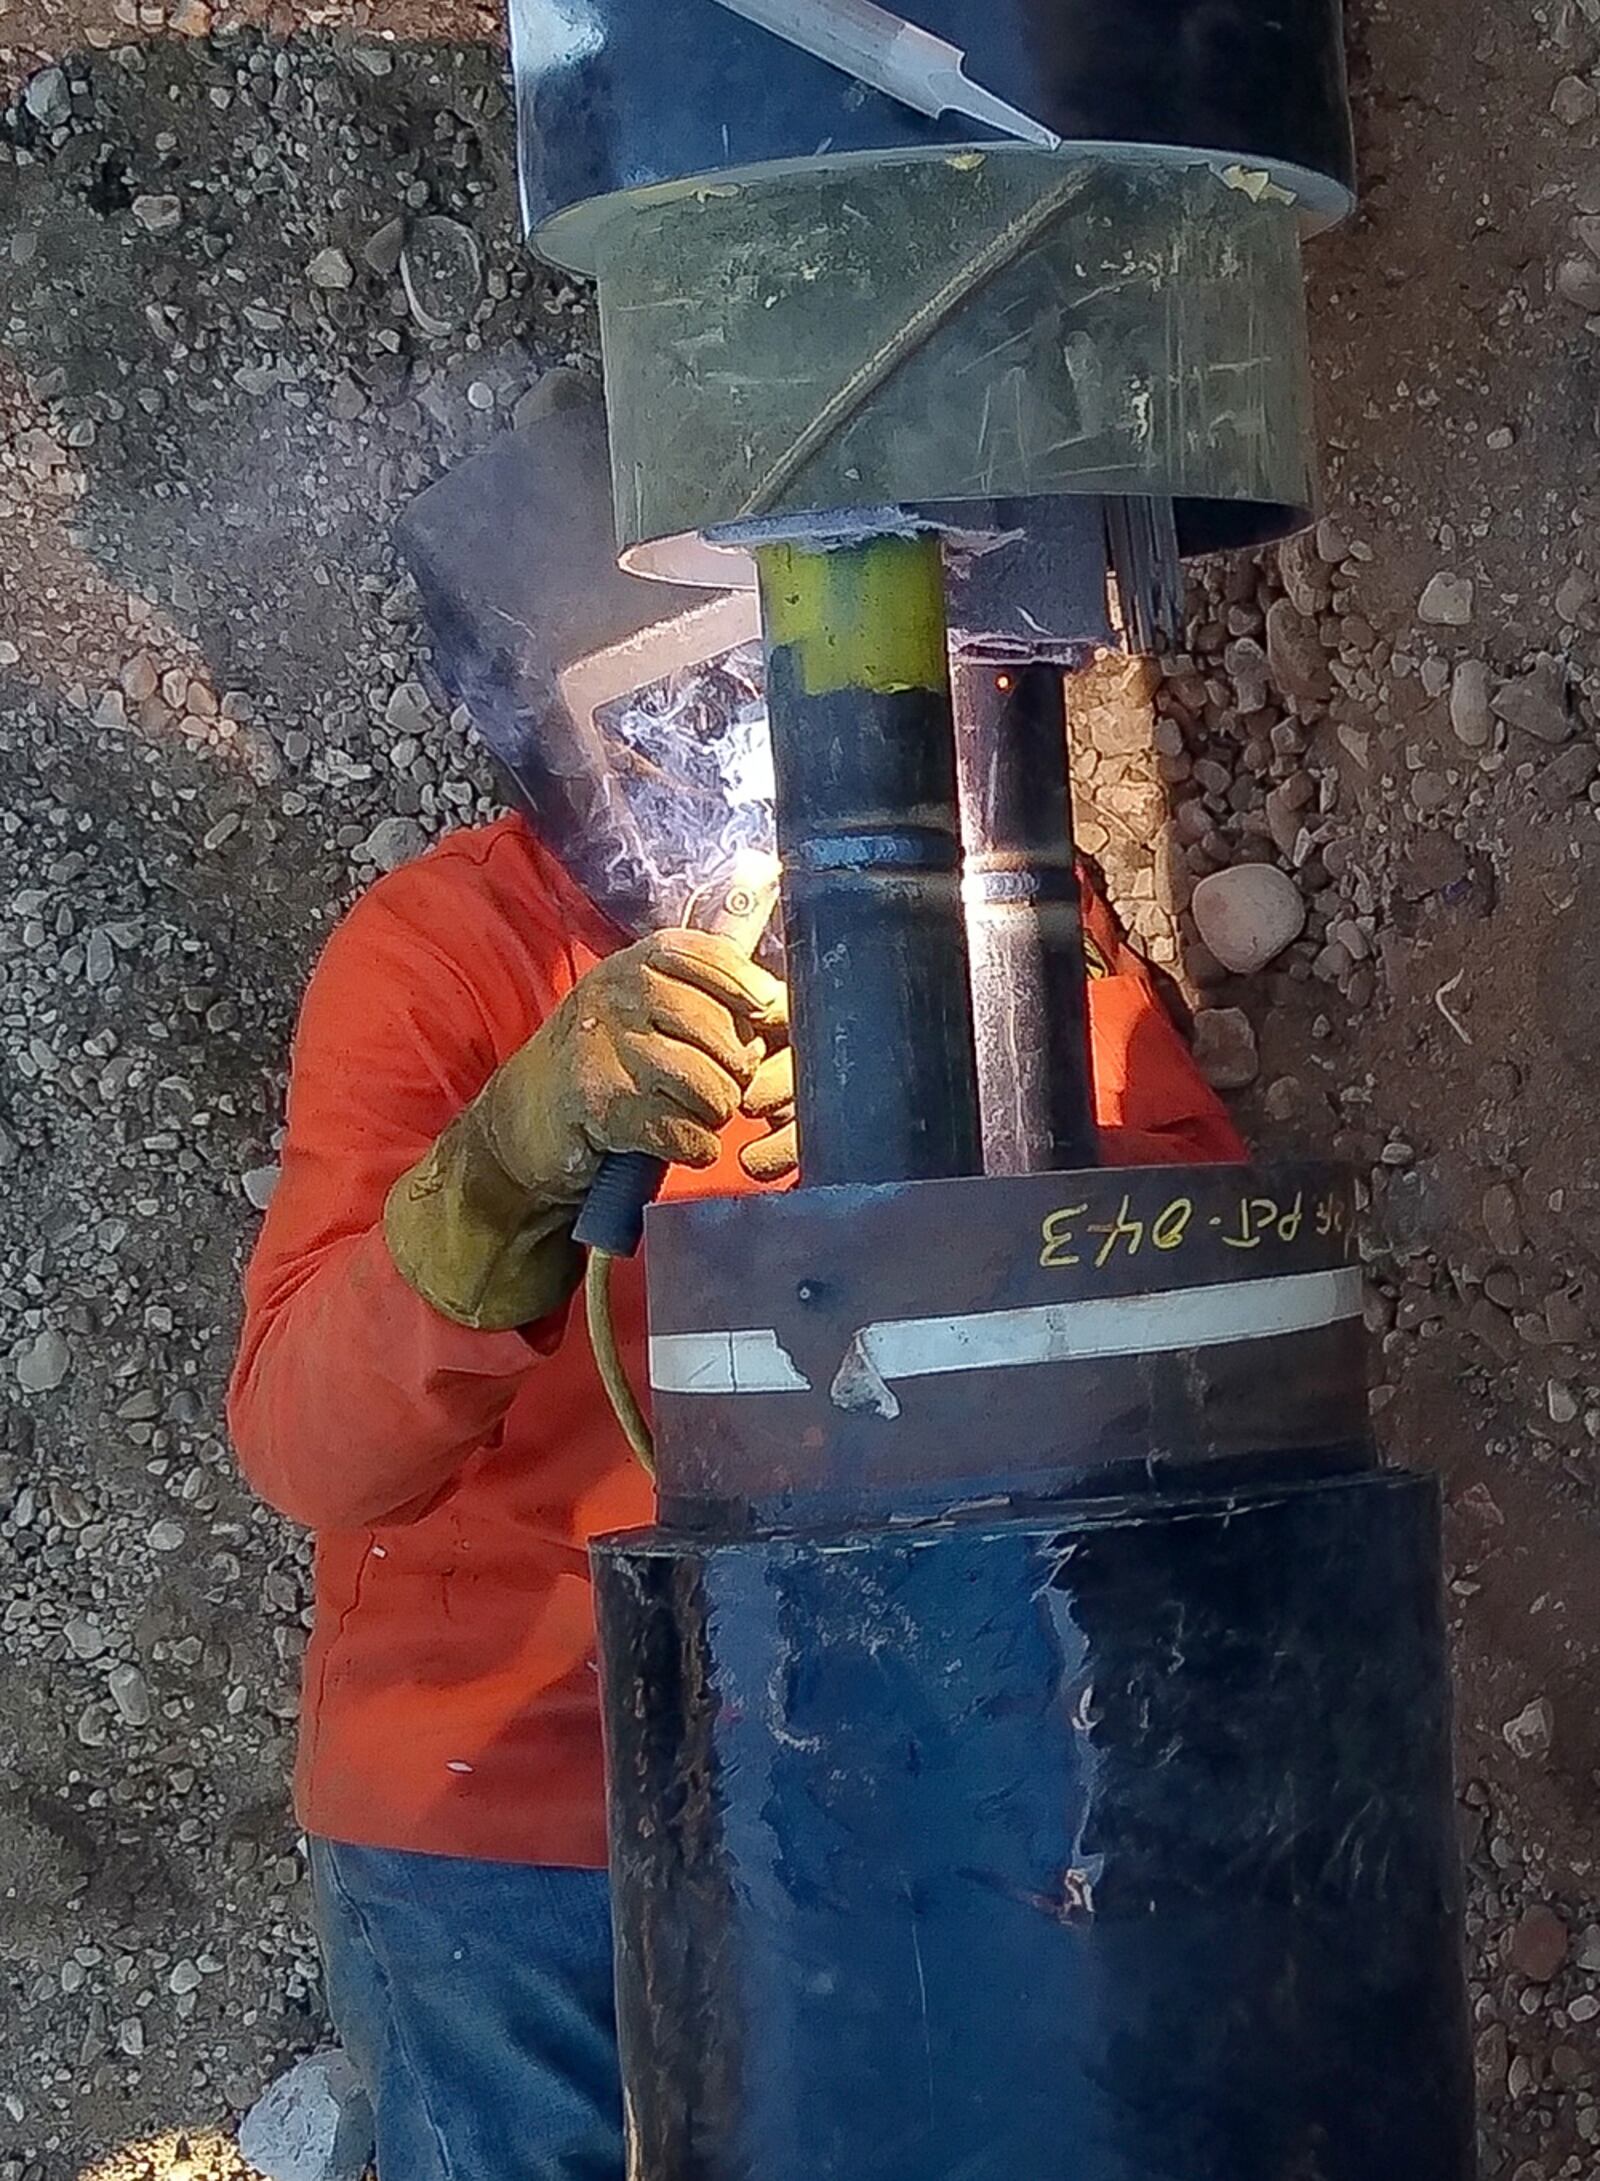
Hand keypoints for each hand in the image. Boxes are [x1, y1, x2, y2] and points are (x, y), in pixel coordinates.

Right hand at [484, 929, 785, 1200]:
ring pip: (711, 1088)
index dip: (747, 988)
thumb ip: (709, 994)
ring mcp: (607, 1049)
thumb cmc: (609, 1054)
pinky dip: (694, 1147)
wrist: (530, 1110)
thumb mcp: (647, 1004)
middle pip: (723, 1034)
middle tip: (719, 1084)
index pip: (711, 959)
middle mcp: (618, 995)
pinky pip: (687, 1133)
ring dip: (714, 1113)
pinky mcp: (604, 1105)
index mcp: (636, 963)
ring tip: (692, 1110)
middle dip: (735, 1071)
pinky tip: (677, 1138)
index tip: (765, 1012)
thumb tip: (781, 1003)